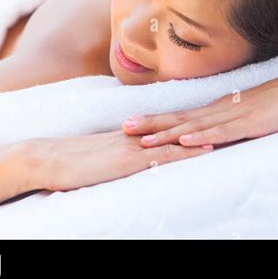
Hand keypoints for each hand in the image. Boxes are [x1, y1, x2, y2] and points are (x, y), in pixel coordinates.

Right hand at [28, 130, 213, 191]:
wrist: (46, 158)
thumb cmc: (67, 161)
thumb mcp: (97, 155)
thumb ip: (114, 154)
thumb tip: (126, 158)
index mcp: (128, 135)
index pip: (164, 126)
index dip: (188, 123)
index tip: (211, 118)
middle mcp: (135, 136)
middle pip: (176, 128)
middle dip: (203, 124)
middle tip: (231, 117)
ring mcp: (132, 147)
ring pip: (175, 139)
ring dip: (202, 136)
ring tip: (228, 130)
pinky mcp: (128, 161)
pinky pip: (163, 155)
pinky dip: (185, 151)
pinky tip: (203, 151)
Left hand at [122, 55, 277, 147]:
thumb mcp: (254, 110)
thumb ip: (234, 118)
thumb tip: (215, 128)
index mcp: (222, 107)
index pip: (183, 115)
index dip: (157, 119)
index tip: (132, 123)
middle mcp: (224, 109)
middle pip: (181, 118)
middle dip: (152, 124)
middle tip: (123, 127)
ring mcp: (237, 115)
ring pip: (196, 126)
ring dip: (168, 133)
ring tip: (142, 138)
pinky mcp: (254, 123)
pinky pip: (224, 132)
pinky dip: (203, 137)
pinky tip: (186, 140)